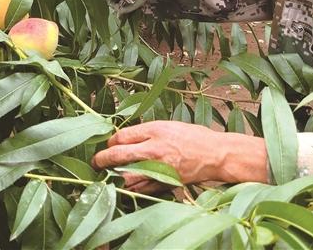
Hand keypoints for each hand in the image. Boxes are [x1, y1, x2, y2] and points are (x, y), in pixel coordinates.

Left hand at [91, 121, 267, 192]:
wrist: (216, 154)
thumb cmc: (194, 137)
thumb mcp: (169, 125)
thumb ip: (147, 132)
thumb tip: (126, 139)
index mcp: (155, 130)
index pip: (122, 136)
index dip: (110, 141)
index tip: (108, 144)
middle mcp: (154, 148)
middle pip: (118, 154)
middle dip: (102, 159)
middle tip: (96, 162)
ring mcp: (159, 167)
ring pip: (127, 175)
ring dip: (115, 176)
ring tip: (109, 175)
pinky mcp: (165, 182)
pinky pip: (141, 187)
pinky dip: (132, 187)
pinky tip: (126, 185)